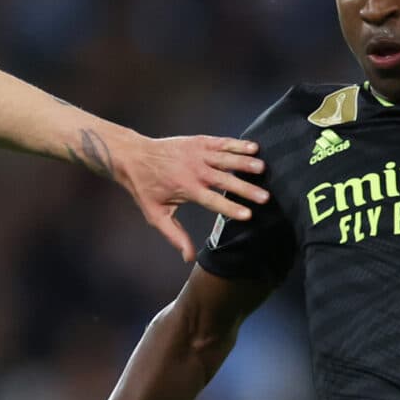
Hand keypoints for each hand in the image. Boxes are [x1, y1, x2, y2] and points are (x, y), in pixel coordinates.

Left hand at [103, 131, 265, 261]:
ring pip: (226, 159)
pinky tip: (254, 147)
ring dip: (246, 163)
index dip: (231, 208)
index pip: (213, 201)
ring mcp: (198, 154)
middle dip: (246, 189)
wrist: (134, 156)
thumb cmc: (146, 188)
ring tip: (263, 169)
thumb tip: (188, 257)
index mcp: (187, 189)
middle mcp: (195, 170)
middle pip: (225, 181)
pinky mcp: (199, 141)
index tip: (248, 215)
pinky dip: (238, 145)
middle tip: (265, 196)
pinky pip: (222, 143)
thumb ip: (174, 235)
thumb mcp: (156, 215)